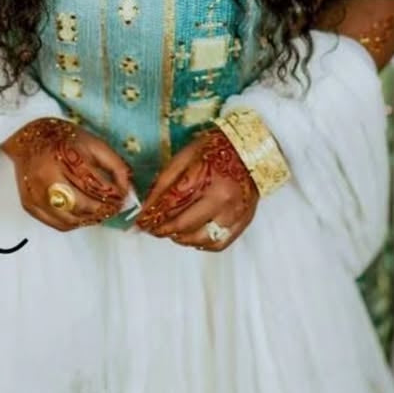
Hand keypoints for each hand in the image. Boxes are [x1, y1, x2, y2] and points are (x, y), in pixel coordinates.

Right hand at [1, 117, 131, 229]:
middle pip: (81, 205)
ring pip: (69, 220)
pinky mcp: (29, 205)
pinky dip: (73, 222)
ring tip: (99, 212)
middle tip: (114, 208)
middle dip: (102, 210)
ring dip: (88, 219)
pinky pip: (57, 224)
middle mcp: (45, 177)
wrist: (28, 138)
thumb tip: (128, 190)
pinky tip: (82, 214)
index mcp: (62, 157)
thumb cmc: (64, 139)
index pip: (93, 184)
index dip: (112, 195)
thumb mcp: (94, 144)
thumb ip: (114, 165)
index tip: (124, 197)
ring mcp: (34, 194)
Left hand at [136, 126, 257, 250]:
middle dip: (163, 229)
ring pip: (199, 239)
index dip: (152, 214)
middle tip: (152, 229)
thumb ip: (166, 180)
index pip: (171, 203)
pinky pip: (218, 243)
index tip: (141, 220)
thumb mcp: (186, 156)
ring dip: (180, 238)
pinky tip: (192, 235)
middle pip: (184, 224)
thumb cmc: (216, 149)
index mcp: (206, 178)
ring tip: (172, 231)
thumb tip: (147, 204)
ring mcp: (234, 213)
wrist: (251, 151)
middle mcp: (222, 199)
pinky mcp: (242, 222)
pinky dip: (201, 243)